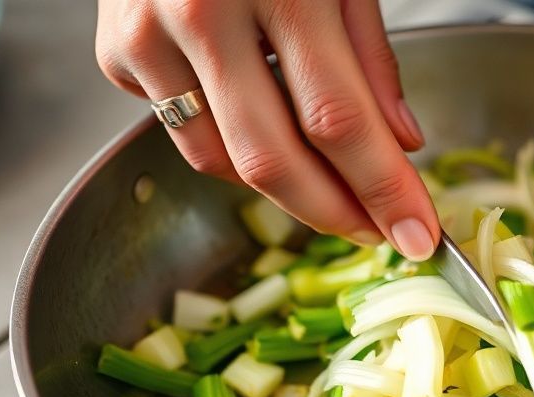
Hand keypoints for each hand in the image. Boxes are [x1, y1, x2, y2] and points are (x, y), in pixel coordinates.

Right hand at [95, 1, 438, 259]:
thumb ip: (373, 57)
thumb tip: (401, 146)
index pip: (340, 119)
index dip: (383, 190)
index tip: (418, 237)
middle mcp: (202, 12)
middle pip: (272, 160)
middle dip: (335, 214)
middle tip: (378, 235)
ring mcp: (147, 34)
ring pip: (221, 161)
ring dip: (285, 188)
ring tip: (330, 182)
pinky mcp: (115, 52)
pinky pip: (182, 130)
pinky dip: (230, 145)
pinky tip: (260, 121)